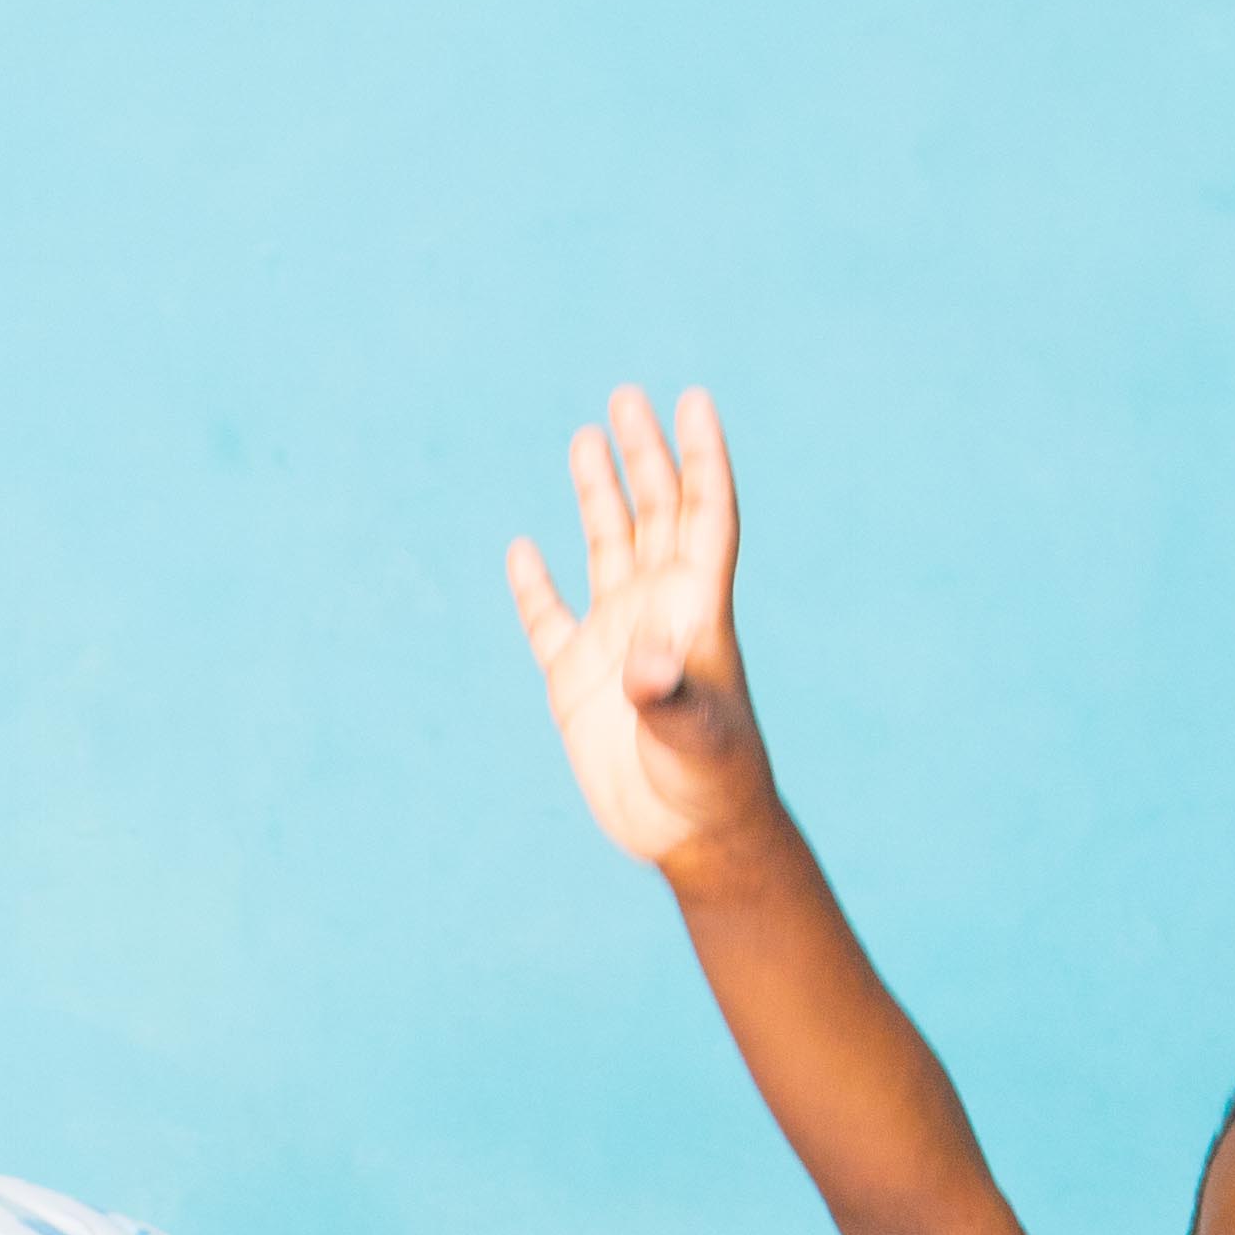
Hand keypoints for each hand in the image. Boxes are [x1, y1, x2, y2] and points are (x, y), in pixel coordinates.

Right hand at [507, 385, 782, 881]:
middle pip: (654, 514)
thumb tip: (644, 662)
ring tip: (588, 436)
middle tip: (629, 396)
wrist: (691, 837)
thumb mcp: (695, 738)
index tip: (694, 400)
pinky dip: (534, 584)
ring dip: (599, 494)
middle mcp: (659, 612)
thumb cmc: (710, 785)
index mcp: (697, 610)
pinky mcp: (576, 680)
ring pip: (607, 548)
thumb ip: (669, 695)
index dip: (702, 457)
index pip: (703, 514)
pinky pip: (549, 619)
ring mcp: (617, 641)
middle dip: (645, 456)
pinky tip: (524, 549)